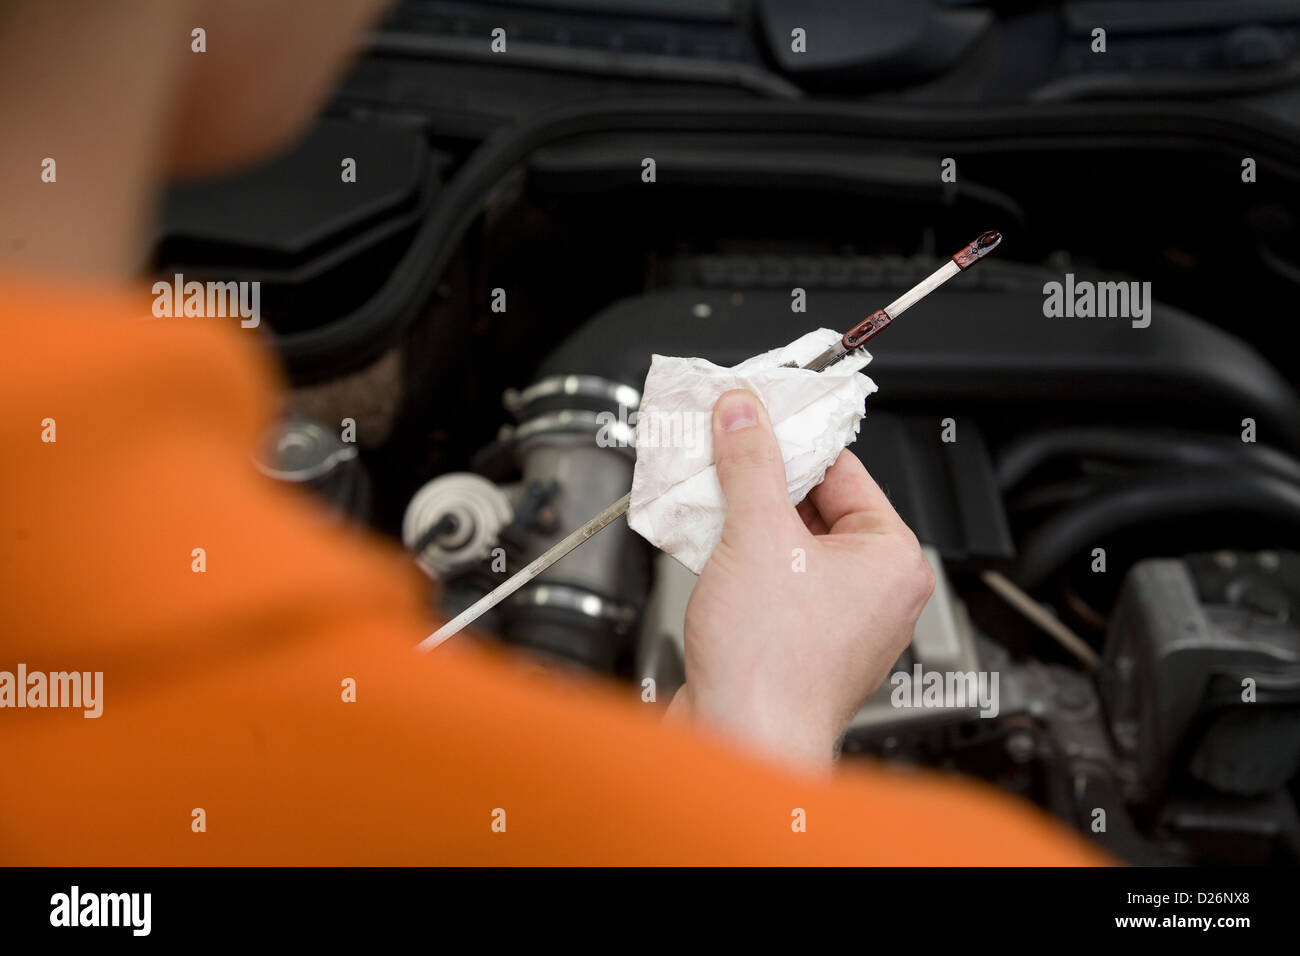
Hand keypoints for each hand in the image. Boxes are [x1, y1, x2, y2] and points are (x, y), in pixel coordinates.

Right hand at [676, 388, 934, 770]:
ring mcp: (835, 620)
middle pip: (812, 504)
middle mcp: (873, 591)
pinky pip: (769, 578)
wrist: (743, 747)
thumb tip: (745, 415)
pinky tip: (702, 538)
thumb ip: (750, 463)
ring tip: (705, 490)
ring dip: (741, 516)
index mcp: (892, 558)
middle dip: (759, 479)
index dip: (792, 437)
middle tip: (720, 447)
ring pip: (786, 542)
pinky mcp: (795, 642)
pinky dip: (736, 556)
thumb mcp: (757, 534)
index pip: (844, 469)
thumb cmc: (774, 668)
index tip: (753, 414)